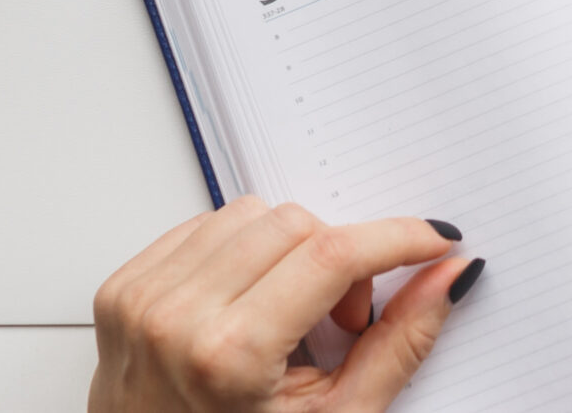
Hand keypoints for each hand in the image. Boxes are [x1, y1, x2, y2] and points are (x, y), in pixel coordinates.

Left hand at [88, 197, 479, 412]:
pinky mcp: (122, 286)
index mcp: (228, 357)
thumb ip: (400, 345)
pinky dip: (242, 255)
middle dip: (339, 261)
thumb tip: (449, 276)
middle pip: (296, 224)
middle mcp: (175, 318)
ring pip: (251, 215)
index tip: (431, 242)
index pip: (331, 257)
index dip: (396, 240)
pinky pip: (206, 225)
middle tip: (341, 323)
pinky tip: (248, 305)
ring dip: (288, 253)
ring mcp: (142, 298)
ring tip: (288, 319)